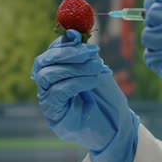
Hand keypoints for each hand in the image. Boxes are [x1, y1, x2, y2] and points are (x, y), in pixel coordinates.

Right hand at [31, 30, 139, 161]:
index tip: (80, 37)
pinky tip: (92, 81)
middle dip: (68, 53)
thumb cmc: (107, 99)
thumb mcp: (96, 70)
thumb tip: (72, 34)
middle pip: (44, 63)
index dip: (62, 43)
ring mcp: (48, 100)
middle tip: (92, 52)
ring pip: (48, 76)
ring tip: (97, 68)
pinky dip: (75, 82)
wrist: (117, 128)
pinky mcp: (54, 114)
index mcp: (57, 73)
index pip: (50, 53)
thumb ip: (83, 54)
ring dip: (74, 68)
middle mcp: (48, 86)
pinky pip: (56, 92)